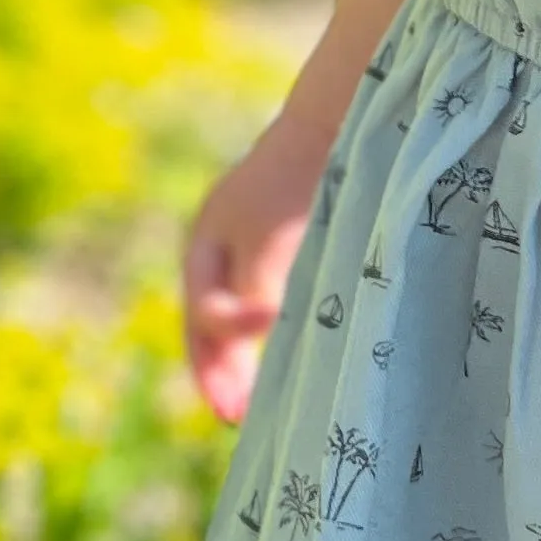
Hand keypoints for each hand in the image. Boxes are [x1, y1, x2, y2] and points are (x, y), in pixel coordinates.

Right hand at [181, 113, 335, 425]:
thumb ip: (256, 293)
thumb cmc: (301, 180)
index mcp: (205, 244)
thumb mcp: (273, 240)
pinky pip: (262, 305)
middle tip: (236, 419)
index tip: (263, 358)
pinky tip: (292, 358)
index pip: (204, 316)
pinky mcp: (281, 249)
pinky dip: (267, 339)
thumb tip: (254, 344)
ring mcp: (246, 248)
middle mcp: (218, 250)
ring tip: (257, 406)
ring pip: (233, 319)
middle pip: (207, 326)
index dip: (229, 346)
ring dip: (242, 362)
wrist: (336, 122)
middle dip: (220, 374)